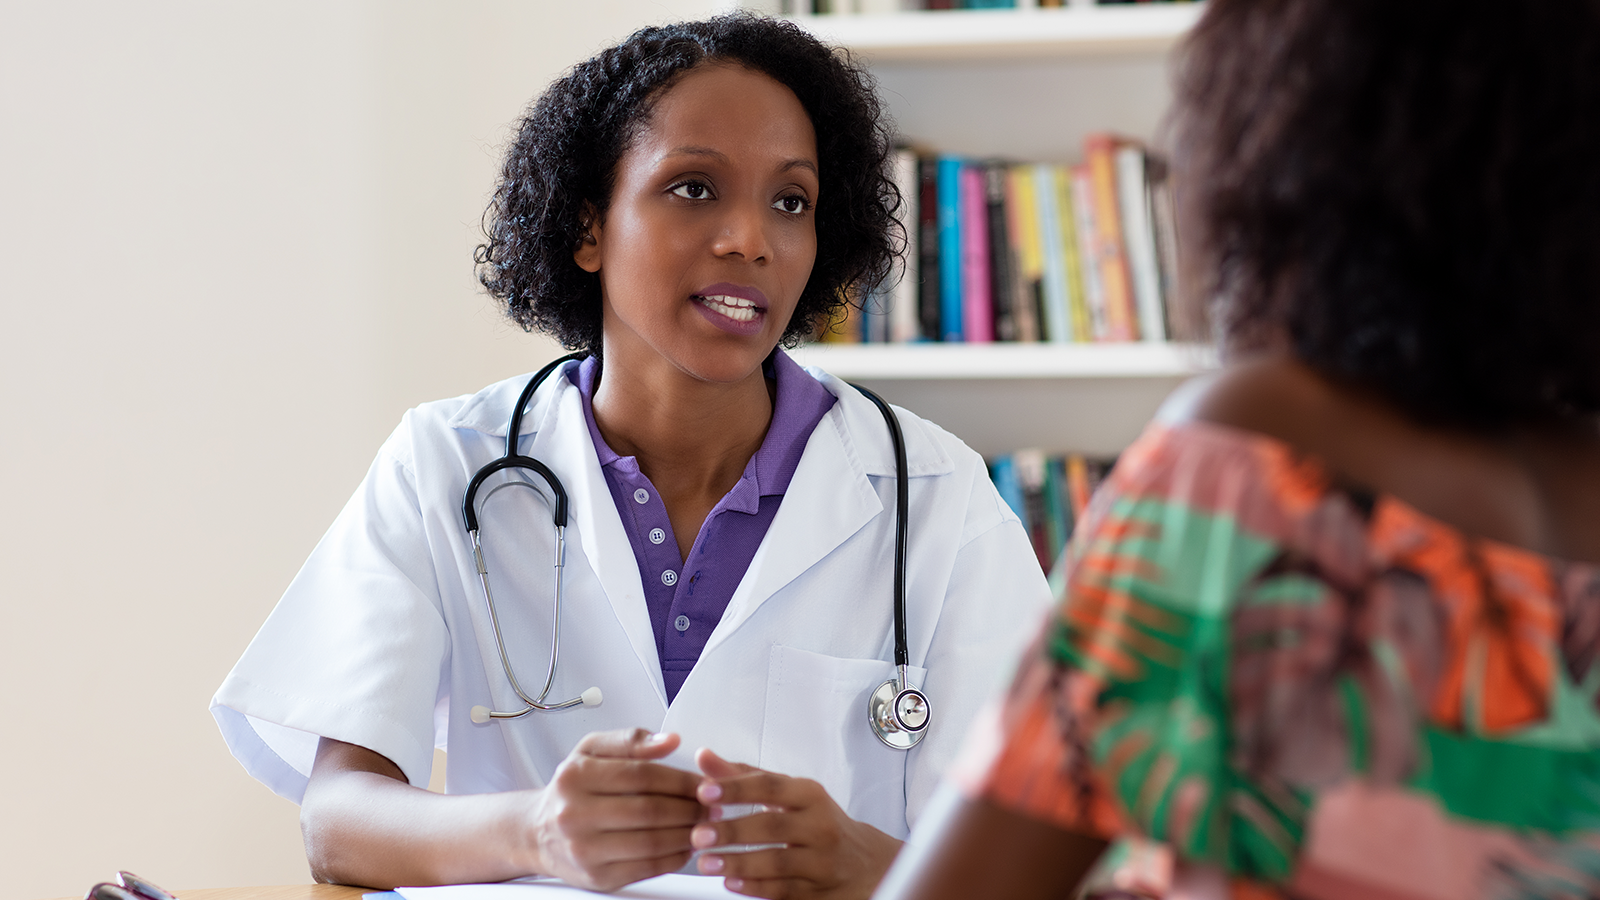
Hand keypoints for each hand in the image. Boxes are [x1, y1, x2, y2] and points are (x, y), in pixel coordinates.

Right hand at [525, 729, 705, 890]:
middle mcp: (574, 814)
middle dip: (691, 808)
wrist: (538, 832)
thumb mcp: (591, 750)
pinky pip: (647, 868)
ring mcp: (584, 850)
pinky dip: (675, 858)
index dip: (681, 779)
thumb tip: (670, 741)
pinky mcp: (597, 877)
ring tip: (704, 824)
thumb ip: (631, 740)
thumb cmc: (571, 789)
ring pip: (652, 842)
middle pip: (650, 810)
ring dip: (688, 834)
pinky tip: (686, 846)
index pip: (642, 775)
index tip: (704, 782)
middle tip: (712, 805)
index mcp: (576, 776)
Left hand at [690, 748, 902, 898]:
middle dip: (732, 830)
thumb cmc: (816, 822)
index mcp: (809, 795)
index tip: (704, 790)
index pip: (770, 786)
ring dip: (738, 863)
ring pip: (777, 861)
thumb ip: (743, 777)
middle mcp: (819, 825)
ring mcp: (820, 861)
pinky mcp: (817, 891)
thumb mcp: (788, 794)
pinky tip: (731, 882)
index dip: (736, 788)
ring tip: (706, 863)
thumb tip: (704, 757)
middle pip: (773, 825)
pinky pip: (783, 890)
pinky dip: (755, 887)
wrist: (863, 862)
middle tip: (698, 834)